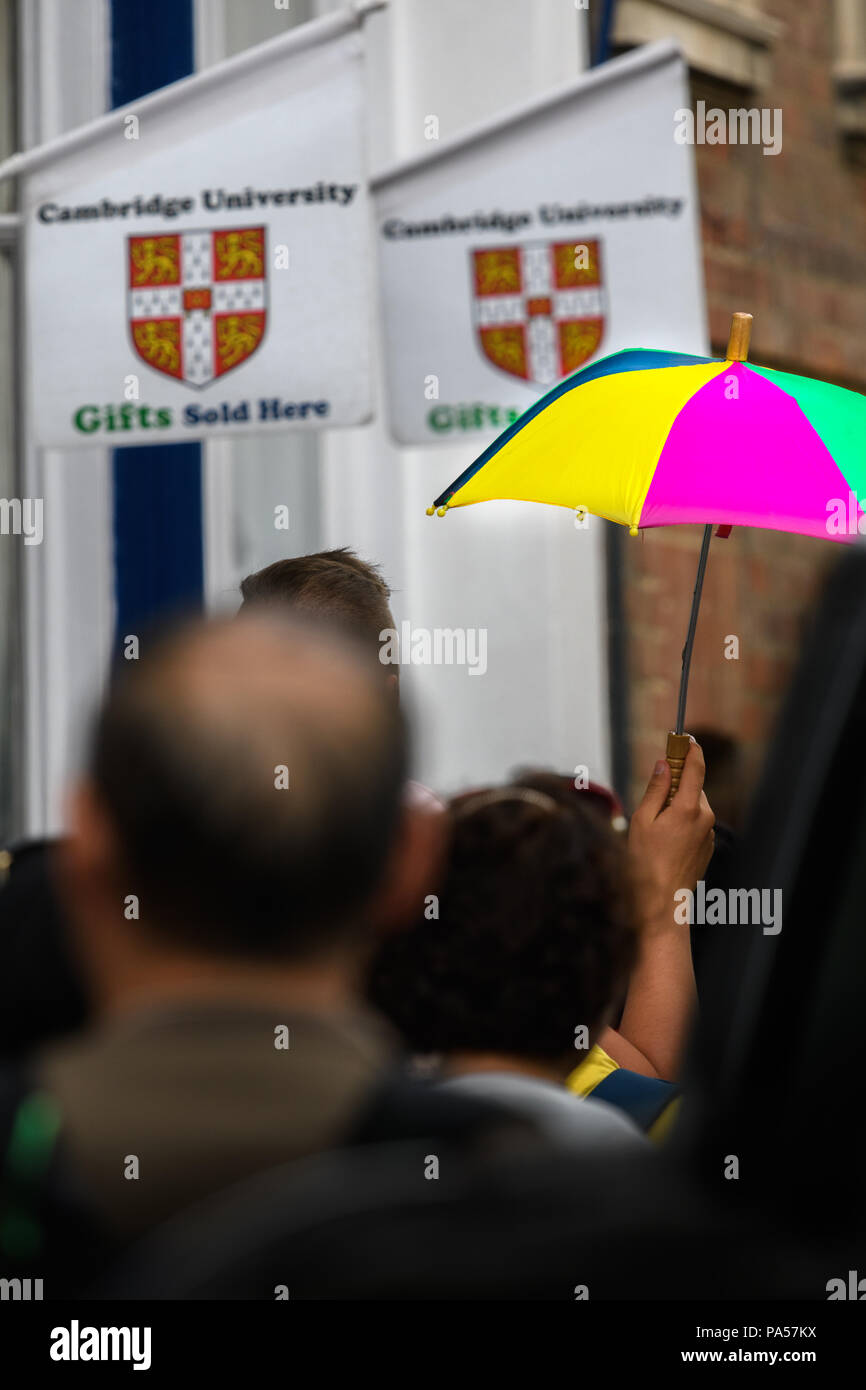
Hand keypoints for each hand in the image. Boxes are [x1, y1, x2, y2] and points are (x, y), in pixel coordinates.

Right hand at [627, 740, 714, 926]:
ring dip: (676, 807)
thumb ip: (655, 789)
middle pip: (692, 787)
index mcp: (688, 807)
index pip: (696, 767)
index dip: (690, 749)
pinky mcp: (708, 846)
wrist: (663, 902)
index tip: (685, 738)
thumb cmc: (646, 862)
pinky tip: (665, 843)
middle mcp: (705, 817)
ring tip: (654, 830)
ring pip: (692, 806)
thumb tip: (663, 764)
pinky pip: (695, 824)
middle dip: (674, 785)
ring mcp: (709, 833)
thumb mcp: (642, 820)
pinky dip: (681, 823)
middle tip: (651, 799)